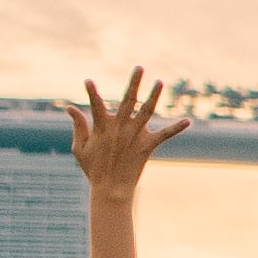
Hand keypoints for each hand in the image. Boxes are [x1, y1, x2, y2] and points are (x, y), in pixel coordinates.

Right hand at [66, 67, 200, 191]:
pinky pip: (164, 135)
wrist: (111, 190)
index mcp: (102, 128)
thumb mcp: (80, 148)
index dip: (92, 93)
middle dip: (134, 83)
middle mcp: (120, 128)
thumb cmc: (94, 169)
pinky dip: (175, 128)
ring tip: (159, 82)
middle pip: (128, 101)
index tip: (88, 80)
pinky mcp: (147, 146)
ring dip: (153, 96)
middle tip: (140, 67)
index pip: (96, 105)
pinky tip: (187, 121)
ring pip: (146, 112)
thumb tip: (69, 108)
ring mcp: (134, 136)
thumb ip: (78, 126)